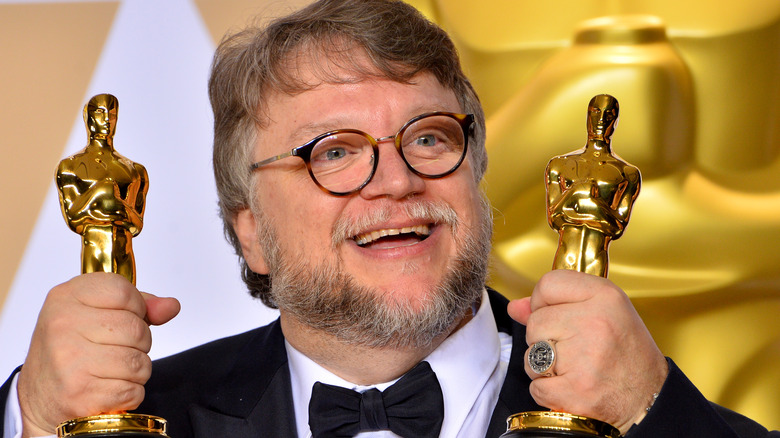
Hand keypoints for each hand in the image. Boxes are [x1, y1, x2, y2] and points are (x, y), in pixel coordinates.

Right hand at [16, 273, 179, 436]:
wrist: (39, 397)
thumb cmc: (70, 350)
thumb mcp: (95, 313)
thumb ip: (137, 305)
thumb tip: (170, 306)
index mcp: (66, 297)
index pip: (124, 291)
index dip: (136, 307)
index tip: (125, 316)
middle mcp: (63, 325)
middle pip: (137, 329)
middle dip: (139, 342)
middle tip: (116, 348)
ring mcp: (69, 361)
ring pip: (139, 362)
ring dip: (136, 370)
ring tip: (112, 370)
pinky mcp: (79, 394)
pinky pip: (133, 390)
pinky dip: (129, 393)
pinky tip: (108, 388)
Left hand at [508, 270, 667, 433]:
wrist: (650, 398)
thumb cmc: (625, 353)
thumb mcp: (602, 312)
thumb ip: (556, 304)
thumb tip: (515, 306)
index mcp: (605, 296)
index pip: (547, 284)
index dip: (543, 302)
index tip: (557, 315)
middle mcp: (595, 322)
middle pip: (535, 322)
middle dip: (544, 338)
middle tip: (573, 349)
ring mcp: (585, 357)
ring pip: (531, 355)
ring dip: (543, 367)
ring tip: (573, 368)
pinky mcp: (576, 389)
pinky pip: (537, 387)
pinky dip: (548, 392)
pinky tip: (571, 387)